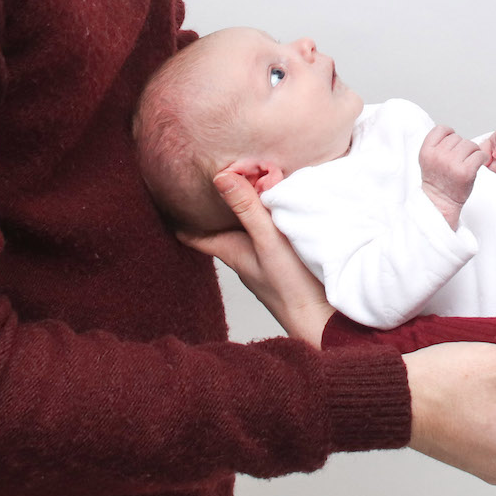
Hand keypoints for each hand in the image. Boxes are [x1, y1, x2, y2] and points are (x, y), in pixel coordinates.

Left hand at [180, 169, 333, 344]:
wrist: (324, 318)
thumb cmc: (291, 286)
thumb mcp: (267, 240)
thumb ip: (247, 208)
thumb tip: (219, 176)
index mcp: (232, 250)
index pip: (196, 235)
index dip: (182, 218)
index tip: (170, 197)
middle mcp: (245, 253)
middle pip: (221, 227)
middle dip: (215, 205)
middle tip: (208, 178)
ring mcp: (265, 257)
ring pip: (245, 227)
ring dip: (243, 206)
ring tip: (241, 181)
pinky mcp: (286, 257)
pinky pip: (269, 229)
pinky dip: (267, 213)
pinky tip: (278, 202)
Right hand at [418, 125, 484, 228]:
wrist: (441, 203)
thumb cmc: (438, 181)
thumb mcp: (429, 159)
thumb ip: (437, 145)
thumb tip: (453, 132)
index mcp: (427, 151)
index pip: (442, 129)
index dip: (449, 134)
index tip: (452, 145)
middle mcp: (438, 156)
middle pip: (458, 137)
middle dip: (461, 147)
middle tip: (459, 160)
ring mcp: (452, 163)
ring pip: (470, 144)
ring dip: (472, 152)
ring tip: (467, 162)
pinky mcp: (466, 172)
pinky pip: (479, 154)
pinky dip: (482, 158)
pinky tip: (478, 164)